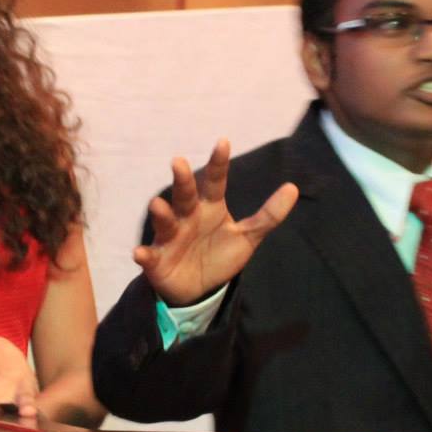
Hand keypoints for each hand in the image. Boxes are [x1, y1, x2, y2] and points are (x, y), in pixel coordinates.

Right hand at [134, 138, 298, 305]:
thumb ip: (268, 215)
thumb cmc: (219, 255)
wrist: (198, 288)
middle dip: (181, 181)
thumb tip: (292, 188)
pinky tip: (139, 253)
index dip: (218, 164)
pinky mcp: (157, 260)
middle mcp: (187, 217)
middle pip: (185, 196)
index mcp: (209, 208)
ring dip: (161, 214)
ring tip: (157, 205)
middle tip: (178, 162)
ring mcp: (170, 237)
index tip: (223, 142)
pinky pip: (149, 256)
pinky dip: (143, 254)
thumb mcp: (248, 237)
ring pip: (165, 222)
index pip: (215, 182)